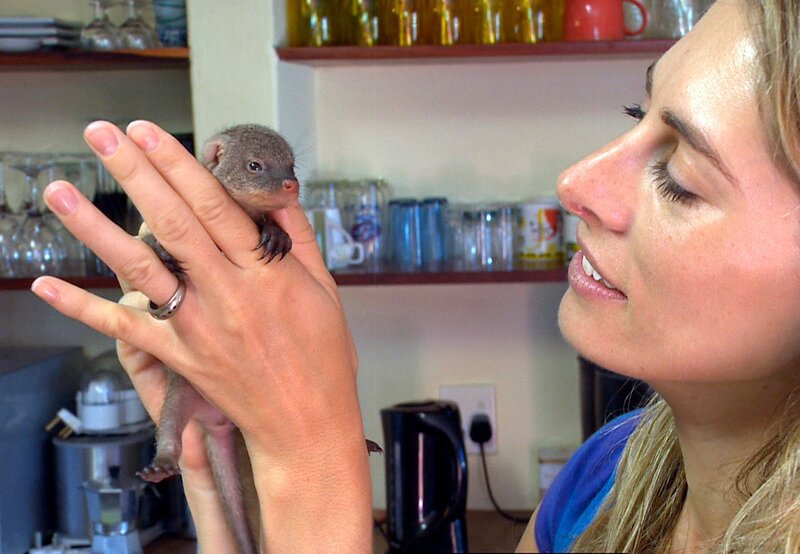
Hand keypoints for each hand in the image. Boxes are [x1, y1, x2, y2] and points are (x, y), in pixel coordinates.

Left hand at [32, 120, 371, 551]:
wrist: (307, 424)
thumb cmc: (323, 358)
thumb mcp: (324, 288)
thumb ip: (297, 236)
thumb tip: (275, 191)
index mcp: (266, 273)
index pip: (215, 206)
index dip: (178, 166)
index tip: (149, 132)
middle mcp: (227, 294)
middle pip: (173, 223)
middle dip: (135, 174)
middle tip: (103, 135)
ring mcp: (198, 327)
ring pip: (141, 269)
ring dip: (96, 229)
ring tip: (61, 192)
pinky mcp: (179, 357)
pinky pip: (125, 329)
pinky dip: (83, 308)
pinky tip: (48, 286)